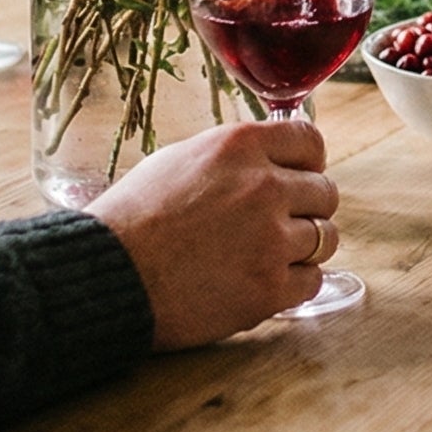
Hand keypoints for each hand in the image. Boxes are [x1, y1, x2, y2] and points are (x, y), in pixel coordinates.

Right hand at [87, 120, 340, 349]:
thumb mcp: (180, 159)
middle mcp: (264, 187)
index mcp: (241, 146)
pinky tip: (262, 281)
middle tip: (276, 224)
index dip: (307, 163)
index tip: (299, 177)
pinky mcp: (269, 288)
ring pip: (325, 237)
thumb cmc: (131, 219)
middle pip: (325, 192)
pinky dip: (293, 284)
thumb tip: (269, 162)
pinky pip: (312, 281)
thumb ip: (234, 158)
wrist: (106, 276)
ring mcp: (271, 240)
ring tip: (264, 255)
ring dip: (302, 247)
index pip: (311, 142)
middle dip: (306, 208)